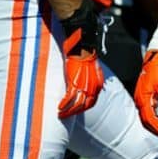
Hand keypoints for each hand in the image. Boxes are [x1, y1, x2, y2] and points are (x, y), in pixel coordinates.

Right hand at [57, 0, 103, 117]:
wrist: (82, 42)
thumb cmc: (84, 51)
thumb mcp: (90, 65)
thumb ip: (88, 74)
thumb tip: (84, 78)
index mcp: (98, 81)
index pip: (93, 99)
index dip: (85, 106)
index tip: (77, 109)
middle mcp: (93, 85)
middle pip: (87, 104)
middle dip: (77, 112)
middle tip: (67, 115)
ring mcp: (84, 84)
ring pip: (78, 104)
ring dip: (69, 112)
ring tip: (61, 114)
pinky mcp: (75, 82)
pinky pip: (70, 98)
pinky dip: (65, 105)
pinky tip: (59, 108)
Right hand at [135, 50, 157, 139]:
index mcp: (144, 98)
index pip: (151, 119)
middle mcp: (140, 99)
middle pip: (146, 121)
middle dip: (157, 131)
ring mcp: (141, 97)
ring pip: (146, 117)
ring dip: (156, 126)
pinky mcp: (144, 95)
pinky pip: (147, 111)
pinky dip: (154, 119)